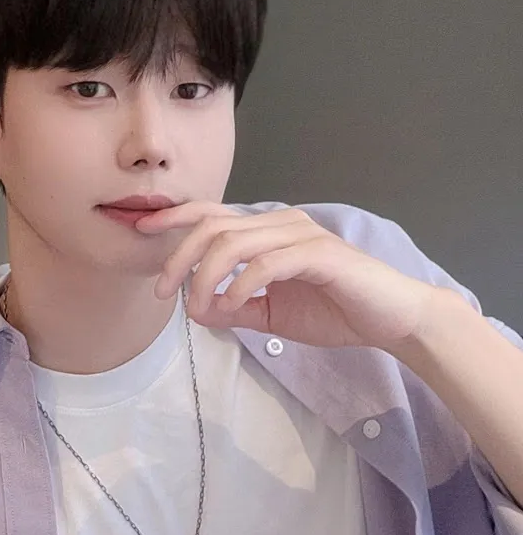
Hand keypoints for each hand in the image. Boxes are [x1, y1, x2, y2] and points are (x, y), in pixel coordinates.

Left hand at [136, 202, 442, 353]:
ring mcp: (301, 235)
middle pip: (214, 225)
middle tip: (163, 290)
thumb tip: (198, 309)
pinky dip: (241, 284)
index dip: (175, 217)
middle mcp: (280, 223)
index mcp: (267, 231)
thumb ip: (236, 309)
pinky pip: (267, 263)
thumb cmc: (334, 310)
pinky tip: (230, 306)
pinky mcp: (320, 254)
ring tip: (197, 308)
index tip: (143, 230)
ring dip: (207, 276)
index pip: (213, 213)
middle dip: (180, 256)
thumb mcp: (272, 314)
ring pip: (235, 241)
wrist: (390, 320)